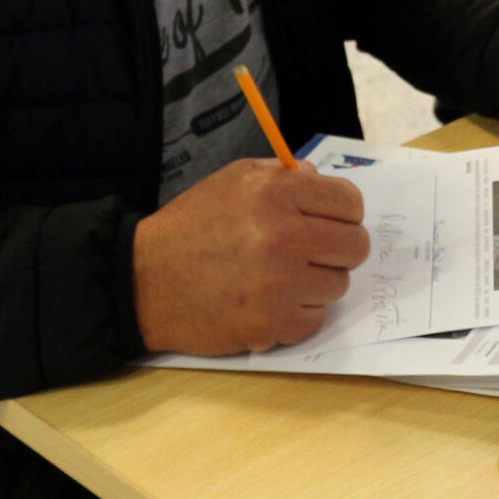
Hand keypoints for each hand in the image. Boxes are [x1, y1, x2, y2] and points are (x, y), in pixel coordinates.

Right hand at [133, 160, 369, 355]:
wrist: (142, 281)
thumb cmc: (191, 227)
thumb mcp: (233, 180)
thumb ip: (285, 175)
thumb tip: (323, 183)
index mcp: (277, 192)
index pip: (350, 203)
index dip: (342, 214)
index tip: (327, 223)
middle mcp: (283, 234)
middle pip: (356, 246)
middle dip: (337, 250)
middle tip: (310, 254)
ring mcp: (279, 283)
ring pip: (338, 285)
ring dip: (315, 284)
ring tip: (280, 278)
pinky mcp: (271, 323)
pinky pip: (316, 319)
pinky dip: (298, 315)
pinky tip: (270, 303)